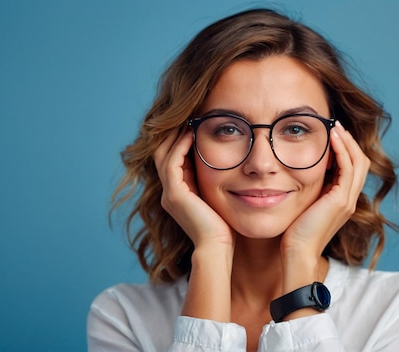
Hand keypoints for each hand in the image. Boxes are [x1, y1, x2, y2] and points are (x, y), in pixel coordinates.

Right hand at [154, 129, 233, 320]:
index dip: (180, 139)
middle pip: (162, 152)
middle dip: (173, 133)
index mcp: (178, 193)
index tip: (194, 122)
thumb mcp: (220, 198)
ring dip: (175, 135)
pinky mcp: (174, 195)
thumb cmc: (225, 226)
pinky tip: (192, 133)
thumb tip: (236, 165)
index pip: (172, 158)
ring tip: (189, 119)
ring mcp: (169, 194)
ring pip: (163, 154)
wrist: (219, 248)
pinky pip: (172, 162)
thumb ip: (220, 182)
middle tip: (188, 115)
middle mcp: (170, 192)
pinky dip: (180, 146)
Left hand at [280, 121, 370, 288]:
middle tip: (336, 124)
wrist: (296, 253)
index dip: (346, 149)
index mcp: (342, 201)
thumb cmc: (294, 233)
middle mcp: (349, 200)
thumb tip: (295, 173)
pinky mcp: (341, 200)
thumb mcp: (303, 205)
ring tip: (335, 125)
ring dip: (347, 141)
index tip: (333, 133)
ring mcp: (347, 200)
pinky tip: (331, 138)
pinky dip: (342, 150)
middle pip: (361, 161)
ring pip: (358, 161)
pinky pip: (348, 167)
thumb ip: (308, 190)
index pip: (352, 168)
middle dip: (349, 141)